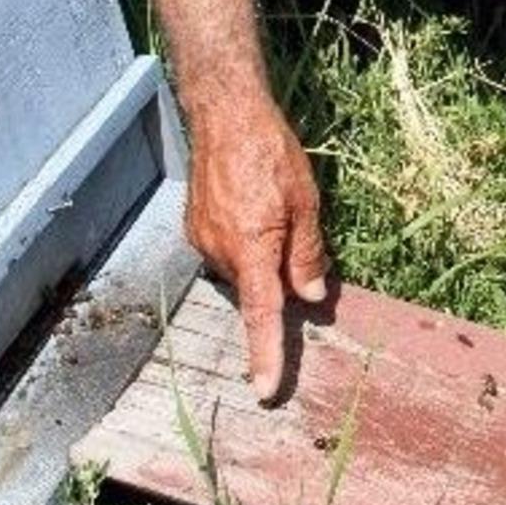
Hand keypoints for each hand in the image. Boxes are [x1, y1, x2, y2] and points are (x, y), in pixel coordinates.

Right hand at [186, 90, 327, 400]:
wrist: (225, 114)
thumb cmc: (271, 152)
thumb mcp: (305, 201)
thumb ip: (307, 254)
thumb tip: (312, 297)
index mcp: (251, 247)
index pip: (260, 314)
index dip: (266, 354)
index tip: (265, 390)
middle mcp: (220, 250)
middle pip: (254, 288)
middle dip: (275, 281)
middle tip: (296, 241)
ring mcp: (202, 238)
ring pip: (240, 269)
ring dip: (259, 257)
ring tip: (272, 209)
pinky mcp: (193, 226)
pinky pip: (224, 250)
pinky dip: (243, 244)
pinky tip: (252, 207)